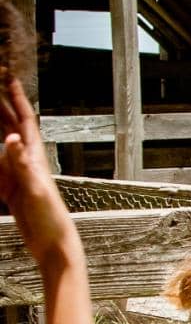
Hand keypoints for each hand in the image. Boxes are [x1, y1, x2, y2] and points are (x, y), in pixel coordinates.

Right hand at [0, 77, 74, 263]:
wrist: (53, 244)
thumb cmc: (50, 219)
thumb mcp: (35, 189)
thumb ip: (22, 164)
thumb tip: (11, 138)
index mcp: (34, 157)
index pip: (23, 121)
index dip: (16, 99)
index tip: (9, 79)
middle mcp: (28, 162)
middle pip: (12, 128)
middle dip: (2, 107)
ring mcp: (19, 176)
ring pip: (3, 146)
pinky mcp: (13, 191)